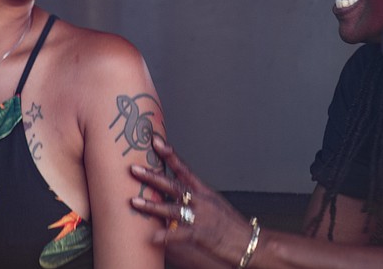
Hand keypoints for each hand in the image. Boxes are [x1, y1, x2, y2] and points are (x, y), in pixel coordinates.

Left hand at [130, 134, 255, 267]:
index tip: (155, 141)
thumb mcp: (214, 203)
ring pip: (172, 209)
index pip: (183, 168)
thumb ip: (195, 196)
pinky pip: (179, 235)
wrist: (248, 241)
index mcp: (204, 191)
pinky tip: (152, 236)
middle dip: (152, 177)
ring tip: (134, 202)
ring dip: (151, 206)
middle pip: (173, 185)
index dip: (169, 154)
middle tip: (134, 169)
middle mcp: (200, 201)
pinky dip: (166, 236)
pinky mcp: (200, 235)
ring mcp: (200, 217)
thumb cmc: (230, 224)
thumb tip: (177, 192)